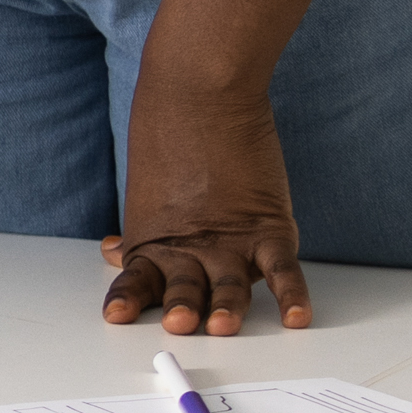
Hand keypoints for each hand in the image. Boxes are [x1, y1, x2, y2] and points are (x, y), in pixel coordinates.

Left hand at [105, 73, 315, 334]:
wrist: (200, 88)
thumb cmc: (168, 131)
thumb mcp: (147, 188)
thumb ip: (142, 230)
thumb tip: (115, 254)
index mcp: (156, 236)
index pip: (140, 278)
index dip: (129, 298)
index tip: (117, 316)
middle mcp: (191, 242)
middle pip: (188, 286)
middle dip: (184, 306)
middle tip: (179, 322)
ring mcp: (231, 235)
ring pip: (232, 284)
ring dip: (228, 307)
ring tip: (222, 324)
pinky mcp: (268, 222)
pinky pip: (283, 267)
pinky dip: (292, 294)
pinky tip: (296, 317)